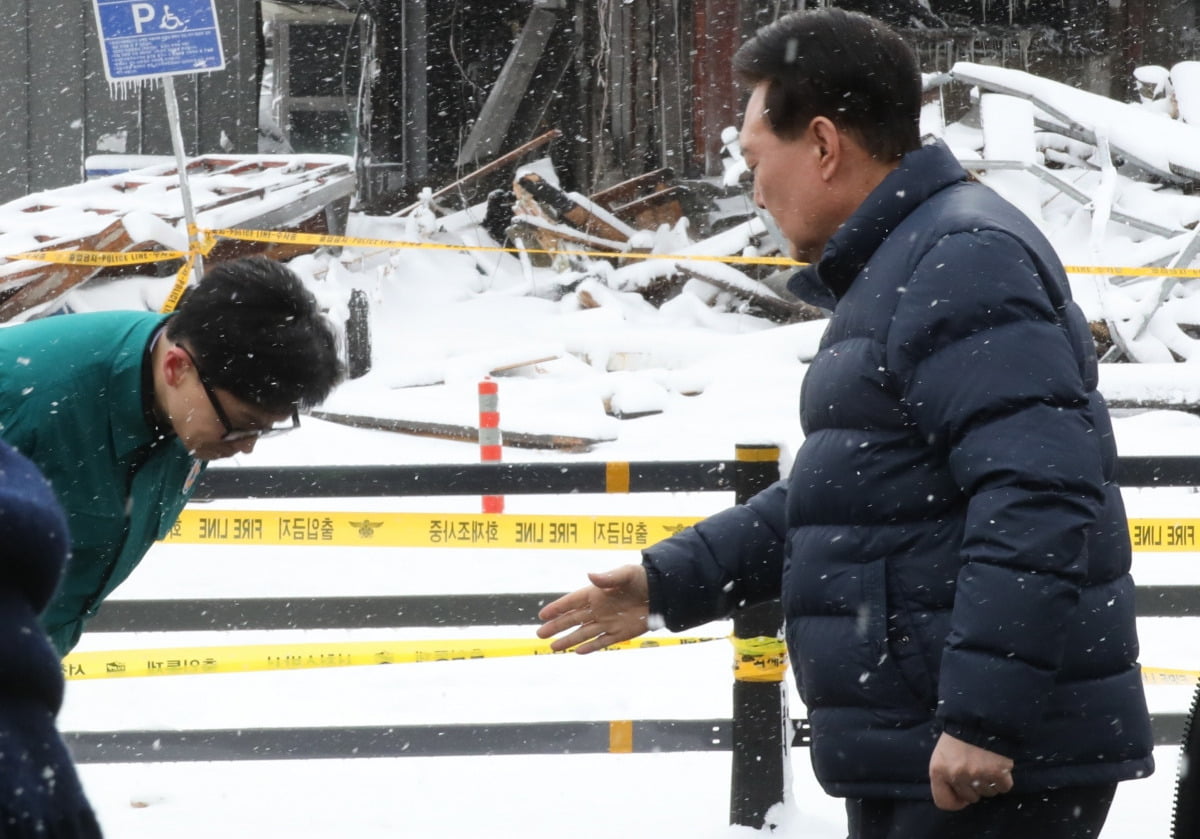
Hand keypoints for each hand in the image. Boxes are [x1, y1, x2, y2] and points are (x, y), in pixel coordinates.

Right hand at [536, 564, 650, 653]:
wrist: (661, 592)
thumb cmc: (642, 579)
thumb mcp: (625, 574)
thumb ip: (607, 578)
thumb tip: (590, 575)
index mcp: (596, 593)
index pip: (572, 602)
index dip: (557, 608)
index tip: (542, 615)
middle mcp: (599, 609)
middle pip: (573, 620)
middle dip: (556, 627)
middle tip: (540, 633)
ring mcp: (608, 622)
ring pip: (583, 633)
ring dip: (568, 640)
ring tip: (553, 647)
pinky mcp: (620, 632)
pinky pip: (601, 642)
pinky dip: (590, 647)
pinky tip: (577, 652)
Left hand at [929, 732, 1014, 810]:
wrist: (979, 714)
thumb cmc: (958, 733)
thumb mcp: (943, 753)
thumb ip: (947, 774)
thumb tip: (959, 797)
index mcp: (938, 770)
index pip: (943, 802)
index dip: (955, 800)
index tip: (962, 795)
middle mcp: (956, 775)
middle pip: (970, 798)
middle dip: (974, 787)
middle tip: (977, 769)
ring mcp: (977, 775)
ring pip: (988, 793)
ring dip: (989, 782)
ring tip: (987, 764)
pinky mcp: (998, 773)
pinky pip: (1004, 787)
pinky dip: (1004, 779)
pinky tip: (999, 765)